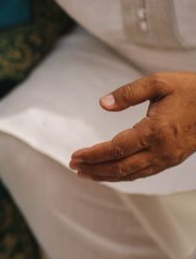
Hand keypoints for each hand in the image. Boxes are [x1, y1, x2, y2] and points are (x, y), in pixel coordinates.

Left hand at [69, 72, 195, 181]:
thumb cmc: (191, 90)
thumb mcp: (159, 82)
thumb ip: (128, 93)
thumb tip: (103, 104)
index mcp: (156, 130)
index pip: (116, 149)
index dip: (93, 155)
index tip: (74, 156)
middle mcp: (161, 149)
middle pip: (120, 167)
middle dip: (94, 169)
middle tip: (73, 167)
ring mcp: (168, 158)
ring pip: (132, 174)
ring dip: (106, 176)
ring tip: (86, 173)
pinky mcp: (172, 160)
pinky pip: (143, 172)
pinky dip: (123, 175)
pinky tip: (110, 172)